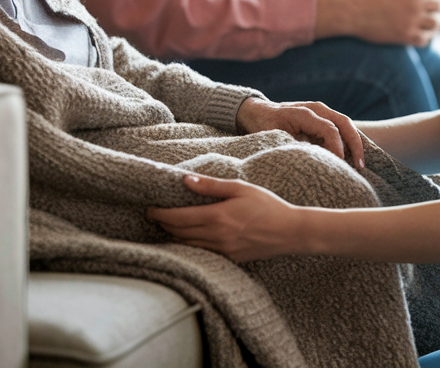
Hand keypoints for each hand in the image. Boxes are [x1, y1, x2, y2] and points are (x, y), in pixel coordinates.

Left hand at [148, 175, 301, 261]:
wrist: (290, 232)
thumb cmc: (268, 206)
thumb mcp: (241, 189)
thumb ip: (212, 186)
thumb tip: (186, 180)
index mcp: (218, 217)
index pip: (178, 218)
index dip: (160, 214)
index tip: (149, 208)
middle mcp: (216, 237)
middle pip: (178, 232)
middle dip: (162, 224)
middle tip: (152, 215)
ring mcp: (222, 251)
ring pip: (187, 246)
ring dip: (172, 236)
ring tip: (164, 226)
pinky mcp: (229, 259)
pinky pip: (201, 253)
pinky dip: (188, 246)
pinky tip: (185, 239)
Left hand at [236, 98, 364, 168]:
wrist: (258, 111)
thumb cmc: (264, 124)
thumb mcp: (273, 136)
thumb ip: (290, 145)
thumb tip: (307, 160)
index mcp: (305, 113)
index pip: (329, 129)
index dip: (336, 147)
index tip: (340, 164)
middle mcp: (317, 109)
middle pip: (344, 123)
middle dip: (355, 144)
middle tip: (361, 166)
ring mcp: (321, 112)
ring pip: (346, 125)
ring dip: (354, 143)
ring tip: (360, 165)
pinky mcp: (322, 119)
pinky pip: (340, 128)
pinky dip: (348, 142)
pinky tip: (353, 158)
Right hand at [316, 0, 439, 45]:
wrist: (348, 10)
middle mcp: (415, 4)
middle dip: (439, 5)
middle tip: (434, 7)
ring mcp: (411, 21)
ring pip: (436, 23)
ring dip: (436, 21)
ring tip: (431, 21)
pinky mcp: (403, 36)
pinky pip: (424, 39)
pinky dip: (426, 36)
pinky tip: (420, 33)